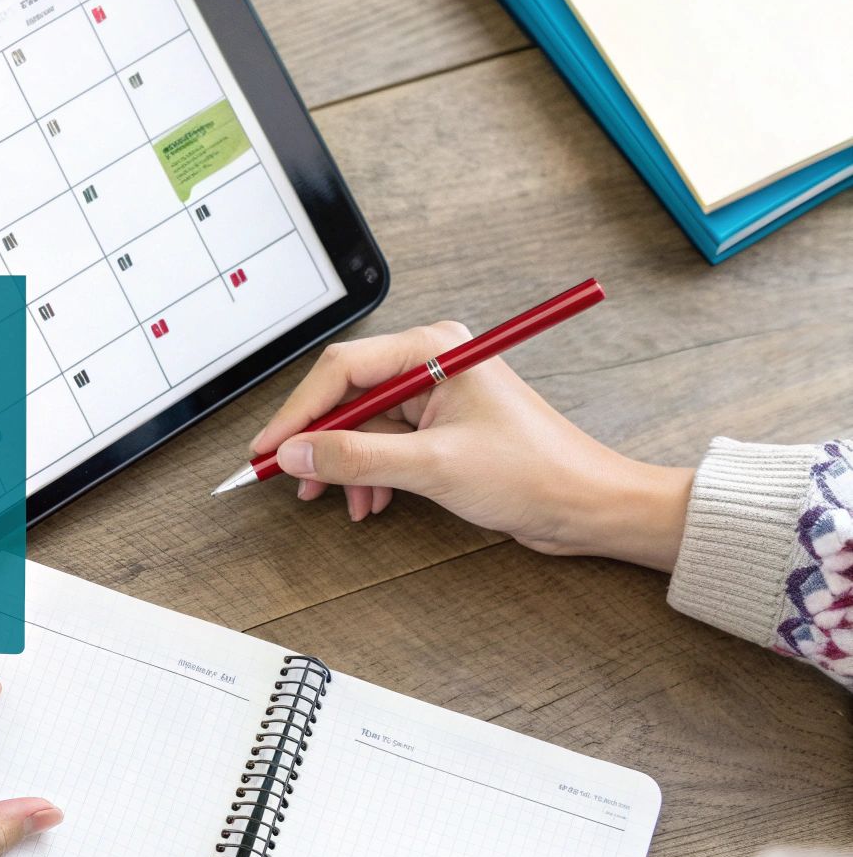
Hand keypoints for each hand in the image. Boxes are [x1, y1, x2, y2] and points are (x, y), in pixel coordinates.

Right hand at [251, 322, 693, 570]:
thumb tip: (296, 454)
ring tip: (343, 501)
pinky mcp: (441, 427)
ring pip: (362, 425)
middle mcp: (433, 363)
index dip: (299, 411)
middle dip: (320, 442)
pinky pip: (384, 444)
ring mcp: (436, 396)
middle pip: (347, 395)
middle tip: (291, 477)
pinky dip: (370, 474)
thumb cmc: (536, 473)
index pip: (342, 369)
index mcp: (435, 350)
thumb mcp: (433, 467)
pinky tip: (372, 500)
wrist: (588, 507)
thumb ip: (356, 458)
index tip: (269, 447)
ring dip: (347, 466)